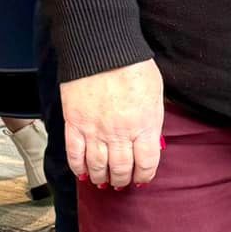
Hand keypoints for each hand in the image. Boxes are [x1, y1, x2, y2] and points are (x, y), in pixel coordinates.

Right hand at [60, 59, 164, 189]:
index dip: (144, 175)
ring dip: (101, 178)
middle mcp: (120, 133)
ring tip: (103, 181)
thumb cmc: (133, 65)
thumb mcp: (155, 94)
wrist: (102, 49)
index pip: (147, 163)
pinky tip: (82, 173)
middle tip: (121, 183)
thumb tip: (150, 140)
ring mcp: (95, 131)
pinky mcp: (75, 124)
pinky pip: (75, 154)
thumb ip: (152, 120)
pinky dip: (78, 168)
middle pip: (121, 169)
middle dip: (122, 180)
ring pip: (97, 166)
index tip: (142, 178)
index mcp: (144, 125)